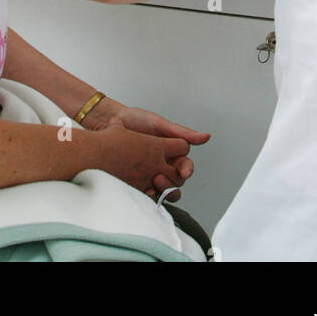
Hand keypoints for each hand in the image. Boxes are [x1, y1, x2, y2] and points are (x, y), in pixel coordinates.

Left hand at [83, 99, 209, 199]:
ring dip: (162, 191)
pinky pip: (146, 195)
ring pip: (164, 192)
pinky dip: (148, 196)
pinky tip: (143, 190)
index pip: (186, 166)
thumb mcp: (159, 124)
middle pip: (177, 182)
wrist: (110, 121)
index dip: (186, 170)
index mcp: (171, 152)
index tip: (184, 172)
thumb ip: (181, 133)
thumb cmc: (134, 120)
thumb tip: (206, 137)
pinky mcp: (137, 183)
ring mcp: (150, 175)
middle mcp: (163, 165)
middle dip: (172, 182)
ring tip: (152, 183)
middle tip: (160, 177)